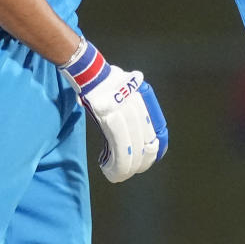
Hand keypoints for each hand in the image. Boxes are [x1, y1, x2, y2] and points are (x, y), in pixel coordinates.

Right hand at [61, 38, 167, 182]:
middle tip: (130, 171)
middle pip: (145, 142)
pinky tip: (110, 169)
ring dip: (125, 167)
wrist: (88, 69)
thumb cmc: (104, 81)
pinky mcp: (108, 116)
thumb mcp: (126, 91)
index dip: (155, 149)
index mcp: (143, 101)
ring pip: (131, 146)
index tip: (149, 158)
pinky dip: (116, 161)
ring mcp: (123, 110)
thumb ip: (134, 107)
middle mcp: (137, 105)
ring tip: (117, 174)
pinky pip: (117, 145)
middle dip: (139, 162)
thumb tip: (137, 128)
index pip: (156, 131)